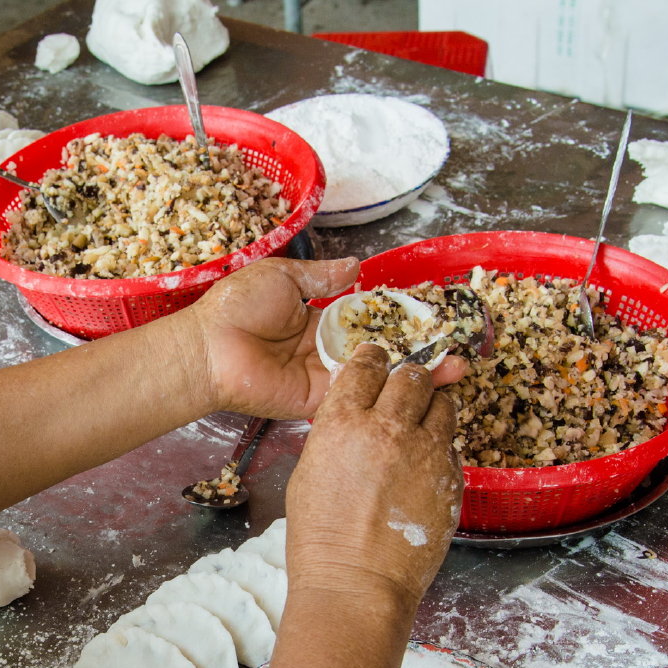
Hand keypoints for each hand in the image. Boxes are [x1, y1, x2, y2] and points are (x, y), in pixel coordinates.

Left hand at [178, 257, 467, 419]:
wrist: (210, 347)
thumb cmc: (237, 308)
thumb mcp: (283, 277)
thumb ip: (322, 276)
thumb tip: (355, 267)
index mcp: (319, 320)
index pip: (370, 320)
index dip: (401, 318)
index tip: (433, 317)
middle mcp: (327, 350)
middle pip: (382, 351)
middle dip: (419, 350)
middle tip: (458, 347)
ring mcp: (325, 377)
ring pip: (378, 376)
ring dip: (415, 373)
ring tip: (457, 366)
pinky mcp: (319, 401)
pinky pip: (358, 395)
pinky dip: (387, 390)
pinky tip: (422, 383)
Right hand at [285, 343, 465, 605]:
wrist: (357, 583)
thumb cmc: (323, 538)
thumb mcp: (309, 471)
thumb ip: (335, 431)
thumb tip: (353, 408)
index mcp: (344, 422)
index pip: (367, 364)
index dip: (373, 360)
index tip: (376, 362)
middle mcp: (388, 428)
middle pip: (412, 376)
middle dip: (408, 381)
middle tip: (403, 393)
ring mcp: (425, 451)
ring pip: (443, 402)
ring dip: (432, 407)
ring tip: (420, 426)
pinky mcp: (451, 477)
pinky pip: (451, 444)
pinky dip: (440, 446)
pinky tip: (424, 466)